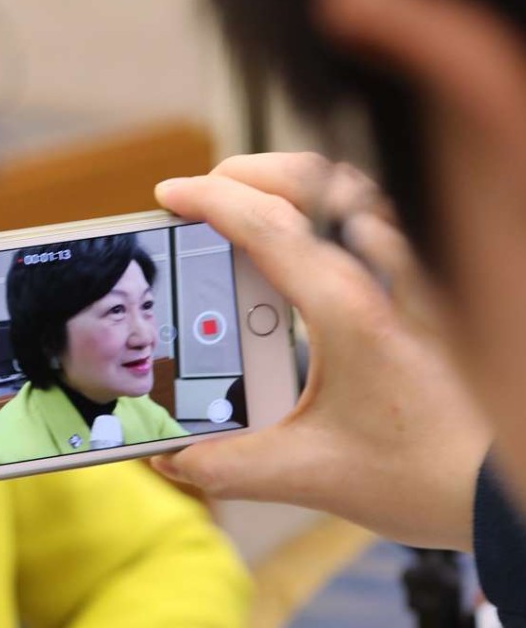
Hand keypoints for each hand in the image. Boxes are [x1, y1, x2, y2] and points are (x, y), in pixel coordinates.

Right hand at [151, 153, 490, 550]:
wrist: (506, 488)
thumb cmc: (427, 475)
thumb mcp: (312, 473)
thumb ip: (230, 466)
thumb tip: (175, 458)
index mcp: (347, 308)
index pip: (266, 223)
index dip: (208, 201)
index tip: (170, 197)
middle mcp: (384, 275)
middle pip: (311, 178)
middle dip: (246, 172)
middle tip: (205, 194)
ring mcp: (412, 276)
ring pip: (349, 189)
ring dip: (292, 183)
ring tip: (249, 206)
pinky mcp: (427, 290)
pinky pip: (374, 218)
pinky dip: (329, 208)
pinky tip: (308, 247)